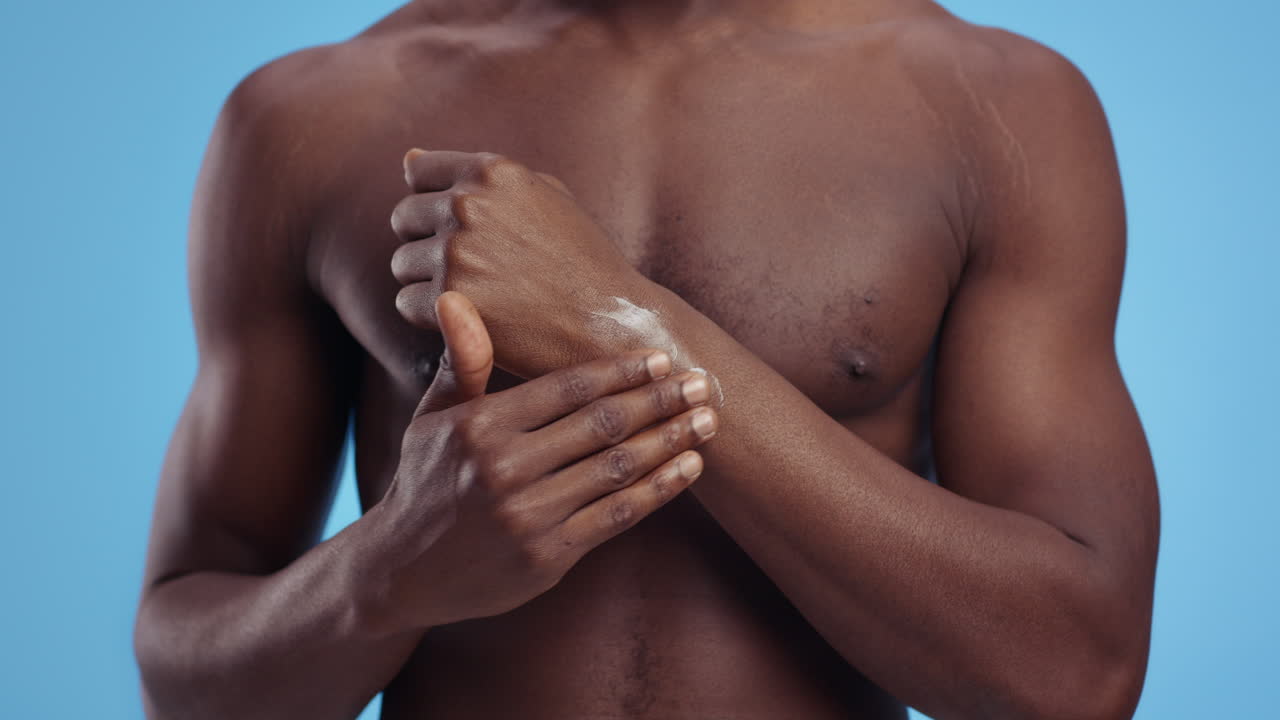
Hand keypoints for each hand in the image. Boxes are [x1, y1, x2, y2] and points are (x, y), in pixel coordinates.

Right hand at [372, 291, 718, 629]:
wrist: (403, 571)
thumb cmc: (426, 481)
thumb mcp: (433, 419)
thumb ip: (461, 362)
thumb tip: (454, 297)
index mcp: (481, 427)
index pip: (566, 388)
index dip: (620, 371)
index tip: (659, 356)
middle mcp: (505, 470)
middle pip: (602, 425)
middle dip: (660, 400)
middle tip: (703, 382)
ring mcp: (528, 516)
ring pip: (618, 468)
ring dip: (670, 441)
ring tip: (707, 420)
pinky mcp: (548, 557)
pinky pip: (617, 515)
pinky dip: (660, 489)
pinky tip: (688, 467)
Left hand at [390, 149, 656, 378]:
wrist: (610, 321)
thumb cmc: (582, 261)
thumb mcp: (545, 197)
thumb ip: (480, 176)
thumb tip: (409, 160)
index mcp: (492, 172)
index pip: (419, 173)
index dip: (432, 202)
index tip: (457, 231)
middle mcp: (469, 204)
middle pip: (404, 218)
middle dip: (426, 243)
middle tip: (469, 272)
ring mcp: (457, 251)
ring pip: (402, 264)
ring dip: (429, 282)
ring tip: (477, 296)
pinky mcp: (452, 299)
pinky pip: (407, 303)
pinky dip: (432, 317)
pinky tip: (472, 319)